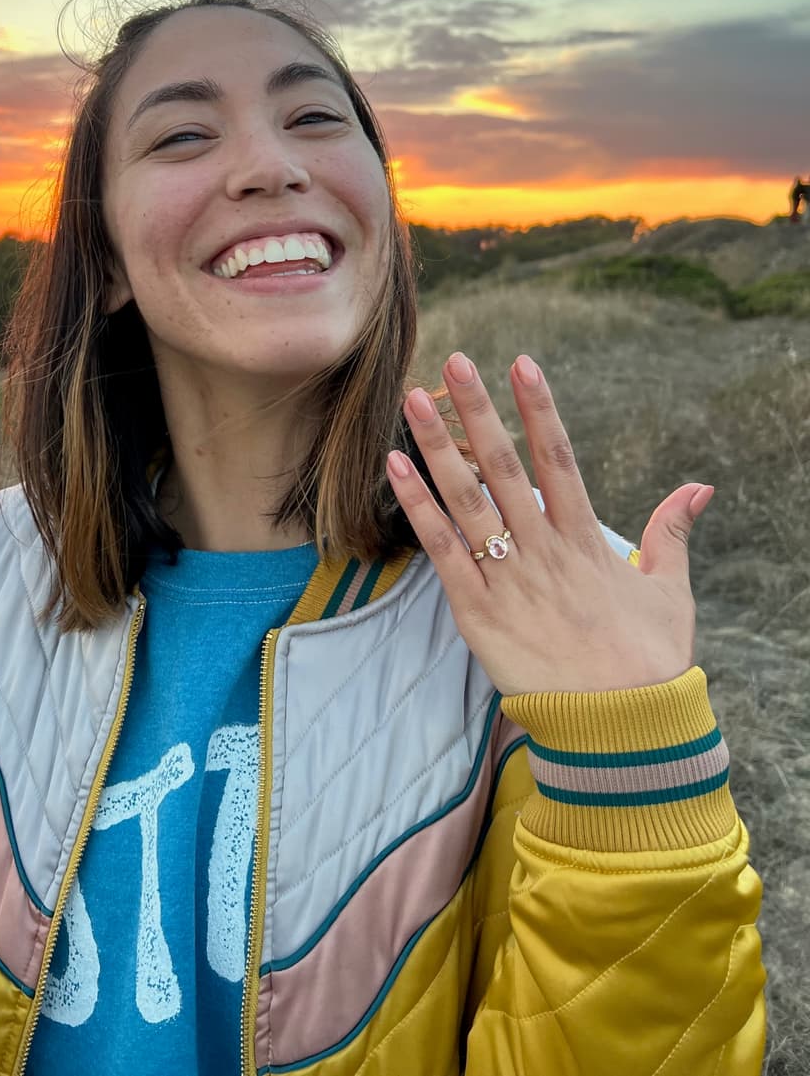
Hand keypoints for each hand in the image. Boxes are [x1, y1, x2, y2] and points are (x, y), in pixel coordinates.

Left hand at [386, 351, 710, 695]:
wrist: (620, 729)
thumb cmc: (648, 661)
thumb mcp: (670, 591)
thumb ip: (671, 532)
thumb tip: (698, 487)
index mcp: (585, 539)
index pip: (559, 458)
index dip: (539, 409)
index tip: (522, 364)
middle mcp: (543, 549)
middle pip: (504, 467)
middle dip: (478, 411)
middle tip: (455, 362)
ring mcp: (508, 578)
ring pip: (466, 500)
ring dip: (436, 448)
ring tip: (414, 400)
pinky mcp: (477, 611)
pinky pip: (441, 551)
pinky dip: (417, 508)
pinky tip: (394, 467)